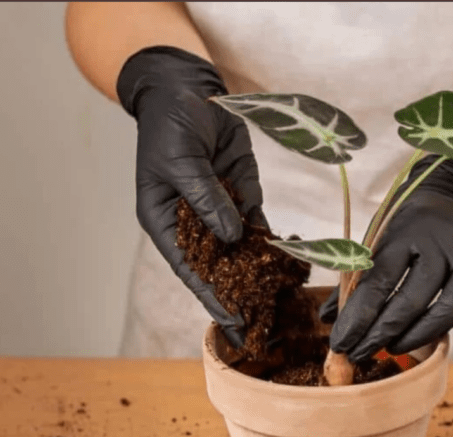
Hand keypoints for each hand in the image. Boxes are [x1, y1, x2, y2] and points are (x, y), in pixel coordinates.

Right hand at [117, 46, 266, 347]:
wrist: (186, 89)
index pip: (187, 268)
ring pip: (239, 250)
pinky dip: (272, 245)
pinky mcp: (242, 194)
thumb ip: (206, 199)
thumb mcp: (181, 162)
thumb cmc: (169, 125)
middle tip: (259, 329)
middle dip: (237, 297)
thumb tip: (232, 236)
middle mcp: (192, 223)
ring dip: (257, 277)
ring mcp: (219, 210)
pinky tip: (289, 268)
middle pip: (215, 267)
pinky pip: (258, 225)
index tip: (230, 321)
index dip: (209, 296)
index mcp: (163, 220)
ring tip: (278, 309)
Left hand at [320, 156, 452, 361]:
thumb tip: (328, 319)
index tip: (340, 343)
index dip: (358, 316)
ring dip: (422, 334)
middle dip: (382, 331)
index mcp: (406, 234)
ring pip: (452, 306)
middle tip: (360, 353)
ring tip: (395, 349)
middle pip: (413, 298)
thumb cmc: (412, 225)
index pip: (379, 281)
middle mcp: (442, 245)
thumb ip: (357, 279)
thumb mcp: (381, 238)